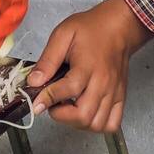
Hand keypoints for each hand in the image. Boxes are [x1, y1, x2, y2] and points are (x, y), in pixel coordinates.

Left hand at [29, 0, 152, 132]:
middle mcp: (103, 83)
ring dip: (78, 122)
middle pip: (83, 114)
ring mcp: (113, 92)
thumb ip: (48, 60)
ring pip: (96, 124)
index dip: (47, 99)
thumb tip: (34, 81)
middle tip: (52, 104)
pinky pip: (112, 123)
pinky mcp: (120, 97)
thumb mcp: (63, 35)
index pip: (68, 90)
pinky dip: (97, 125)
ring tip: (68, 108)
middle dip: (62, 115)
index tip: (35, 103)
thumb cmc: (91, 29)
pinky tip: (86, 114)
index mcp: (88, 66)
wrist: (119, 28)